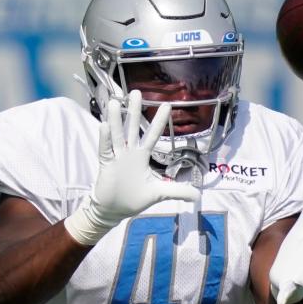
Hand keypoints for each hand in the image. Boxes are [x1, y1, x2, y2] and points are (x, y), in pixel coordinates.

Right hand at [64, 90, 199, 244]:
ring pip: (117, 135)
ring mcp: (116, 158)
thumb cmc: (133, 199)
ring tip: (114, 102)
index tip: (167, 104)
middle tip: (136, 92)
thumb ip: (177, 191)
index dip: (159, 121)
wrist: (113, 211)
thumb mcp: (159, 193)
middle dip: (134, 111)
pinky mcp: (105, 166)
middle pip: (132, 128)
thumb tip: (198, 196)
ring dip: (116, 120)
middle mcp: (129, 153)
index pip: (152, 135)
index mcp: (142, 156)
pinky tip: (104, 125)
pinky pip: (104, 150)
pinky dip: (104, 139)